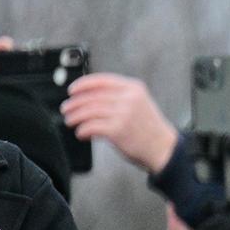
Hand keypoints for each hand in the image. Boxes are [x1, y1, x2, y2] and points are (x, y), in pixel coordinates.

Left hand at [60, 72, 180, 171]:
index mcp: (134, 88)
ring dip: (75, 117)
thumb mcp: (139, 103)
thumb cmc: (149, 128)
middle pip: (92, 97)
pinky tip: (82, 134)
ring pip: (89, 111)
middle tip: (66, 109)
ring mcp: (123, 114)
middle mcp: (129, 98)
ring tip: (70, 122)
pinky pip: (91, 127)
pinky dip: (82, 130)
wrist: (163, 148)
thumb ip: (119, 96)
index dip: (82, 85)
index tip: (72, 91)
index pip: (101, 81)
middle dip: (74, 103)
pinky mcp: (118, 130)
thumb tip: (88, 96)